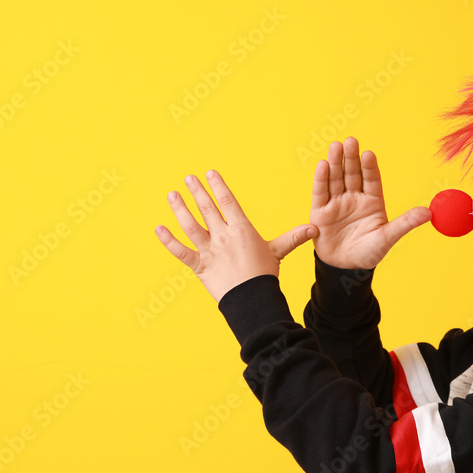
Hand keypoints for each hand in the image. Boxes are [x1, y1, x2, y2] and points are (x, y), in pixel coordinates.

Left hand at [155, 169, 318, 303]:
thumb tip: (314, 229)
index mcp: (241, 229)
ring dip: (180, 208)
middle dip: (197, 191)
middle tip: (188, 178)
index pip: (227, 202)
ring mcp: (209, 250)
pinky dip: (168, 240)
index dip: (218, 186)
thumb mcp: (279, 252)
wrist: (252, 298)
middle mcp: (223, 236)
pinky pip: (180, 251)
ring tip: (172, 195)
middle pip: (207, 208)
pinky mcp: (199, 266)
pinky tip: (158, 228)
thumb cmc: (265, 275)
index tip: (210, 173)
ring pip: (190, 225)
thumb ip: (293, 237)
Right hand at [310, 137, 431, 269]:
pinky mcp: (320, 212)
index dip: (370, 167)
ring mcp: (337, 203)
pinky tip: (323, 165)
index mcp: (372, 202)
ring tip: (336, 147)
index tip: (369, 154)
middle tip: (351, 141)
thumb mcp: (387, 238)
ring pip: (336, 179)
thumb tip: (428, 212)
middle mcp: (354, 198)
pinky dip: (321, 179)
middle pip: (353, 174)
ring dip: (336, 163)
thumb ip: (405, 223)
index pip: (371, 180)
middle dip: (351, 158)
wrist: (345, 269)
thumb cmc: (368, 253)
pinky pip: (320, 192)